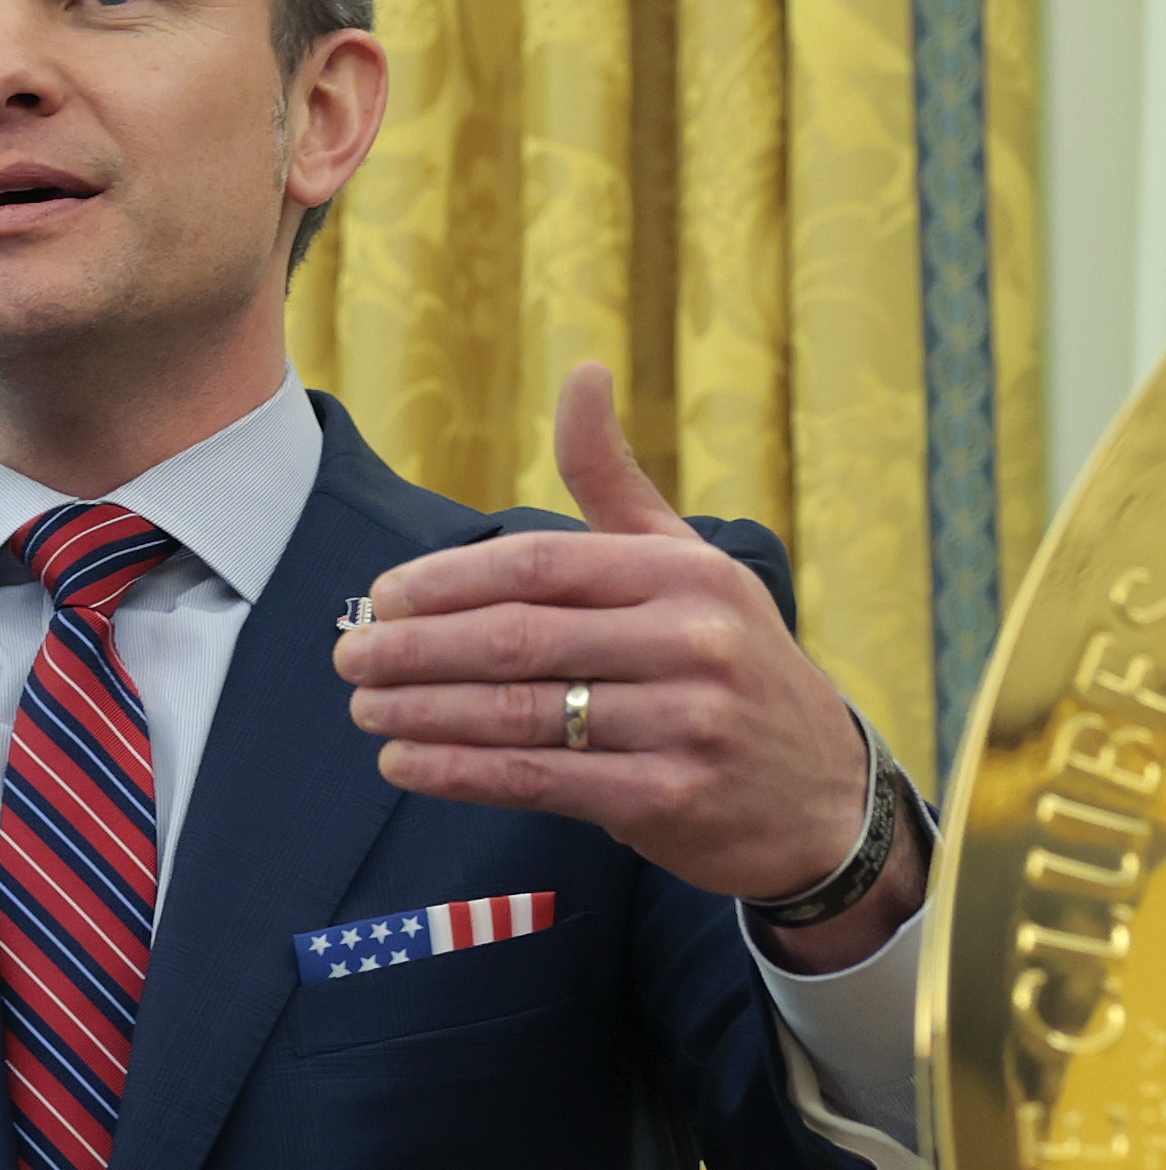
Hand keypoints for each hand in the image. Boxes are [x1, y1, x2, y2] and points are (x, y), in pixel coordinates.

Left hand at [337, 363, 925, 969]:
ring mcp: (683, 723)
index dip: (446, 581)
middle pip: (516, 638)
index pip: (539, 565)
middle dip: (414, 648)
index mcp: (684, 575)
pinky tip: (402, 762)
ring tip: (363, 706)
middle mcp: (690, 641)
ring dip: (421, 710)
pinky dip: (455, 772)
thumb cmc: (728, 662)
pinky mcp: (666, 798)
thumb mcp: (687, 564)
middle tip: (348, 654)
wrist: (822, 791)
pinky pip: (535, 780)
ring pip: (517, 711)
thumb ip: (615, 482)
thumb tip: (582, 371)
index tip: (380, 597)